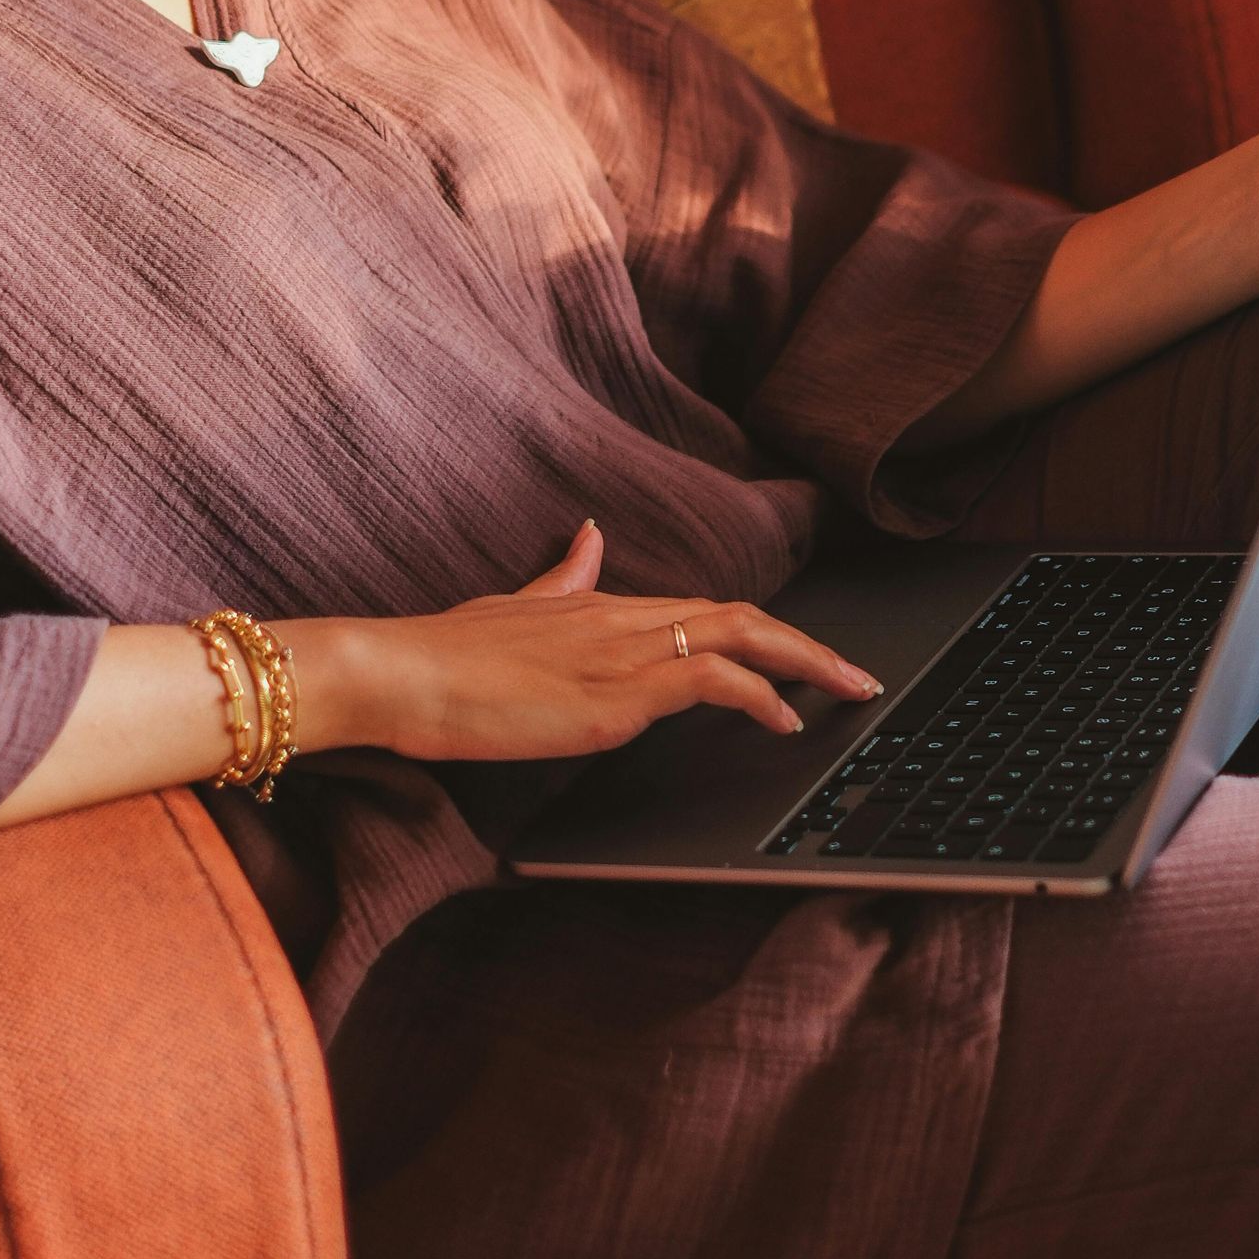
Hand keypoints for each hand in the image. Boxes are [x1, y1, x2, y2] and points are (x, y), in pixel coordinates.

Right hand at [344, 520, 883, 764]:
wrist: (399, 670)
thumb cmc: (446, 652)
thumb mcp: (517, 606)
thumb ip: (564, 579)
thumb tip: (591, 540)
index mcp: (605, 604)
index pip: (708, 610)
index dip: (767, 631)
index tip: (809, 657)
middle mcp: (624, 618)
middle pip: (741, 617)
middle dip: (810, 647)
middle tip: (860, 678)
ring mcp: (622, 653)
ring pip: (738, 638)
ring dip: (805, 666)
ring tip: (847, 692)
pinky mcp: (614, 693)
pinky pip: (707, 680)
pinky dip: (756, 694)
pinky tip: (783, 718)